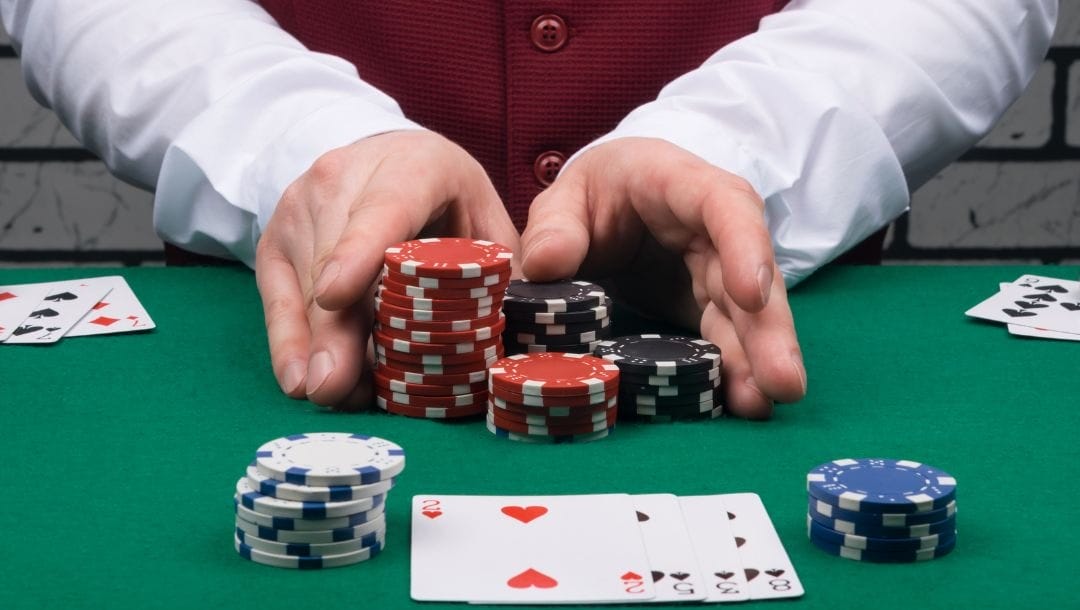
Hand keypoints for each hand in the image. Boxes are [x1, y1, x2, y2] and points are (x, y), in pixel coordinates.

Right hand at [255, 130, 519, 408]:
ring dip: (319, 345)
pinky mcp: (275, 235)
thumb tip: (529, 326)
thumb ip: (506, 268)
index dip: (359, 250)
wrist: (384, 159)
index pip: (385, 206)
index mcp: (414, 166)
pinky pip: (275, 296)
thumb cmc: (446, 202)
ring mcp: (302, 203)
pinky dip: (288, 341)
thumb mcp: (484, 220)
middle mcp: (346, 175)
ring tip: (338, 395)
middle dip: (334, 328)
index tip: (337, 294)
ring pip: (303, 283)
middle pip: (335, 258)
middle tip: (335, 387)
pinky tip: (298, 378)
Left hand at [519, 137, 805, 418]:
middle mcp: (716, 231)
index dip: (744, 248)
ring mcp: (718, 273)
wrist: (613, 200)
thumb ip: (554, 227)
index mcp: (682, 185)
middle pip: (751, 275)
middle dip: (767, 330)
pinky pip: (724, 340)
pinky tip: (740, 405)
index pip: (725, 206)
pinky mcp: (708, 309)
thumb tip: (545, 266)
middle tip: (782, 382)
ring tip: (762, 405)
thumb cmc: (598, 191)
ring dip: (757, 362)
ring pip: (746, 317)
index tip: (752, 294)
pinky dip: (732, 372)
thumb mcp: (567, 198)